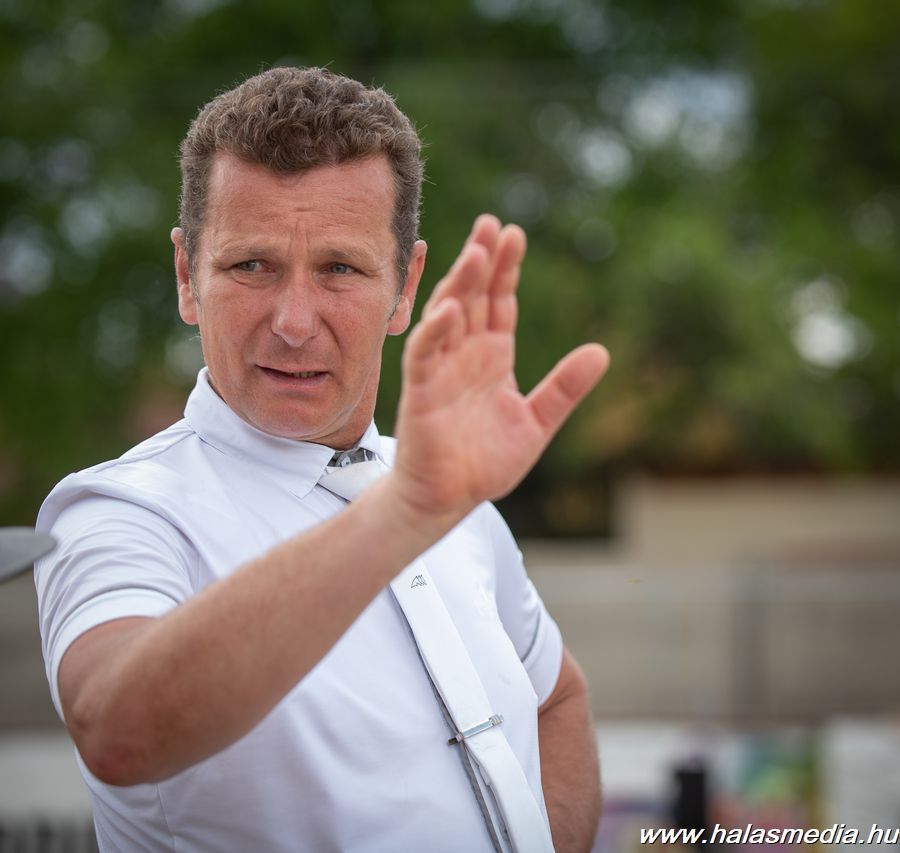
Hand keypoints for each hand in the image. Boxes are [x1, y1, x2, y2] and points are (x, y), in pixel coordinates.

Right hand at [391, 214, 608, 520]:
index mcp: (493, 358)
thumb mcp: (536, 421)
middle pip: (474, 298)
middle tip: (492, 225)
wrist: (449, 499)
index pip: (500, 304)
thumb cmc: (485, 461)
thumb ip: (564, 389)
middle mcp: (465, 356)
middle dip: (482, 262)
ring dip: (461, 284)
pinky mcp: (421, 392)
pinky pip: (425, 355)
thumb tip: (601, 351)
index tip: (514, 234)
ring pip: (448, 317)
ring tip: (477, 252)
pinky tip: (451, 308)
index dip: (506, 270)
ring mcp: (441, 370)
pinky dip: (435, 332)